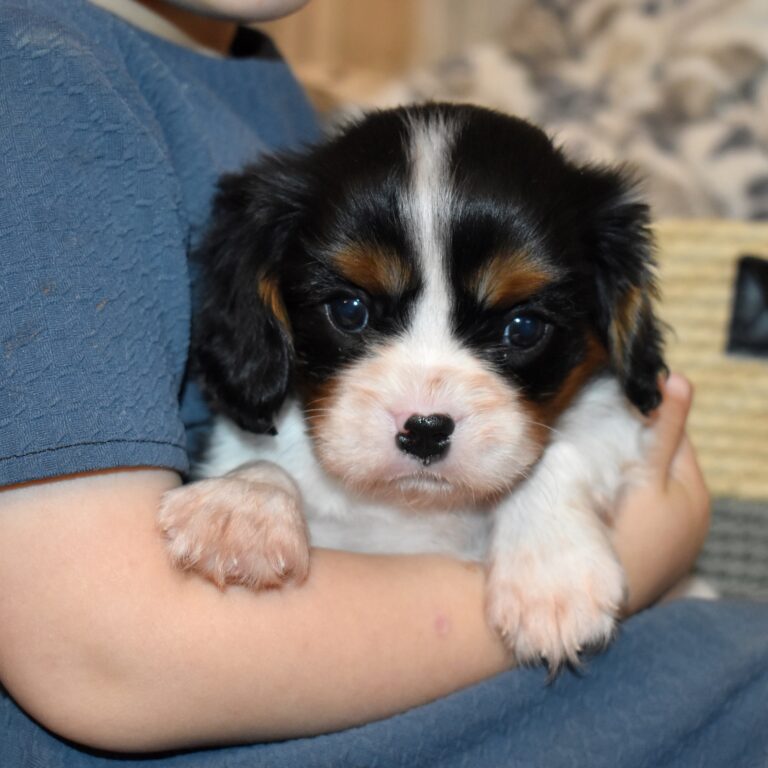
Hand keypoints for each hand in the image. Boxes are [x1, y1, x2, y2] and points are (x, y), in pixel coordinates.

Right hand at [612, 373, 710, 614]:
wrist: (611, 602)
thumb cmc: (630, 536)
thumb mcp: (648, 476)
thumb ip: (665, 429)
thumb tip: (680, 378)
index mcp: (695, 491)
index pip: (675, 439)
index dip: (651, 418)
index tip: (622, 400)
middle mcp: (694, 515)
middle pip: (664, 464)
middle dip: (640, 446)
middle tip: (603, 433)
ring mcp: (677, 538)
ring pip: (654, 489)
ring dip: (634, 475)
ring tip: (604, 470)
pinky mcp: (657, 555)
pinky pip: (647, 515)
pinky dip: (632, 503)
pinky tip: (614, 506)